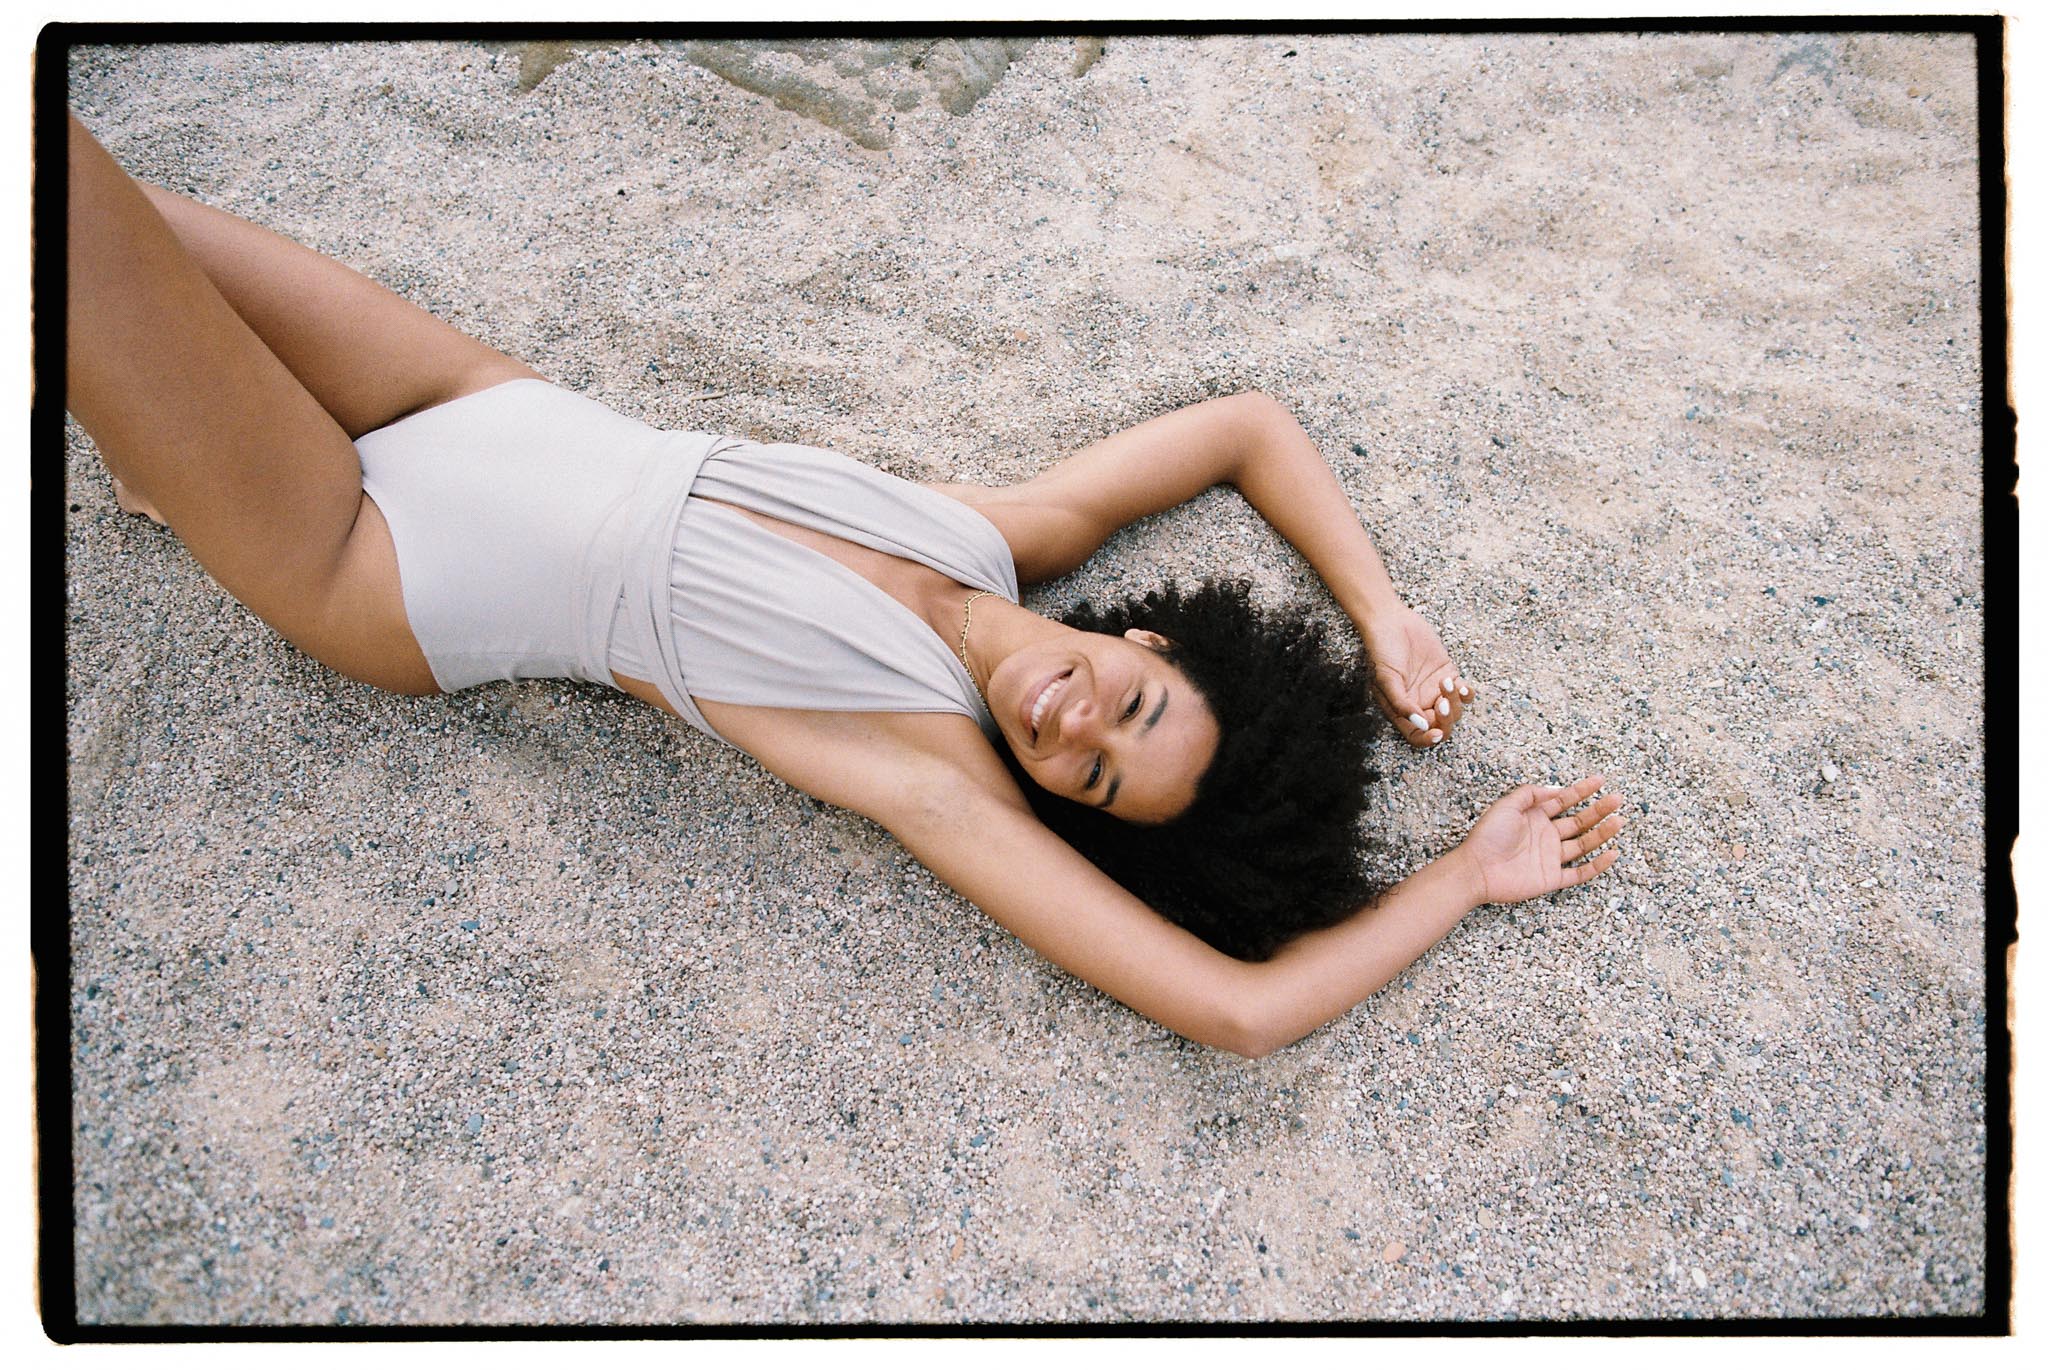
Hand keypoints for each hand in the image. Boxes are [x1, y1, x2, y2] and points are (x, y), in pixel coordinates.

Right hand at [1361, 604, 1471, 746]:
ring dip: (1455, 702)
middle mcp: (1419, 703)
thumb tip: (1419, 724)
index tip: (1437, 733)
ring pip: (1454, 710)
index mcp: (1401, 710)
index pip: (1417, 735)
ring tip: (1446, 683)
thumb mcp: (1386, 679)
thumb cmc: (1382, 650)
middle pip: (1440, 725)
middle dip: (1445, 720)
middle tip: (1442, 704)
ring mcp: (1434, 690)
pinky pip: (1463, 692)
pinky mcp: (1447, 674)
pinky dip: (1466, 693)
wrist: (1391, 621)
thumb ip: (1401, 704)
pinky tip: (1460, 685)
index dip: (1428, 739)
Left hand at [1454, 774, 1626, 905]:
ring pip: (1584, 844)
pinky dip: (1597, 864)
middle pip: (1579, 821)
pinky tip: (1612, 853)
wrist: (1477, 869)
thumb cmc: (1488, 836)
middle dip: (1599, 810)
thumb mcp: (1507, 805)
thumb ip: (1531, 794)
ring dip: (1602, 833)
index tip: (1600, 781)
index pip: (1564, 801)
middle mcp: (1546, 835)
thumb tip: (1556, 788)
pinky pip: (1580, 872)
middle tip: (1617, 799)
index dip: (1582, 790)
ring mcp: (1550, 857)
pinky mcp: (1552, 878)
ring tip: (1619, 820)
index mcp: (1535, 817)